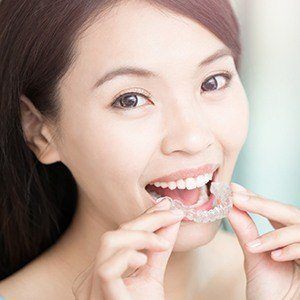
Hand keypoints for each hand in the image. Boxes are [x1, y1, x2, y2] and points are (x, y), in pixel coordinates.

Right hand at [71, 198, 184, 299]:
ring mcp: (93, 288)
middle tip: (172, 215)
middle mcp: (92, 275)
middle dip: (147, 219)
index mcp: (103, 268)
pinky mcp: (101, 298)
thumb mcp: (153, 277)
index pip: (122, 232)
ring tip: (161, 244)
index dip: (145, 216)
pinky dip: (128, 257)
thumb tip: (172, 221)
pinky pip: (106, 268)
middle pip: (116, 232)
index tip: (166, 206)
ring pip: (109, 242)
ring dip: (140, 235)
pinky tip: (143, 261)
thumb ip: (159, 249)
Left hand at [227, 182, 299, 299]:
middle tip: (237, 198)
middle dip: (262, 204)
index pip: (272, 210)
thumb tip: (230, 206)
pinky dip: (292, 250)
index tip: (234, 189)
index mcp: (284, 236)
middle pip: (287, 212)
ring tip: (254, 247)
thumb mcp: (254, 256)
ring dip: (276, 235)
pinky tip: (275, 256)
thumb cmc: (268, 290)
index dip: (254, 198)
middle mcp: (298, 239)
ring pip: (298, 227)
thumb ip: (245, 231)